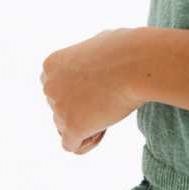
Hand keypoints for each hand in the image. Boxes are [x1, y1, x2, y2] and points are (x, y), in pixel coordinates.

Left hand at [40, 28, 143, 152]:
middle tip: (108, 100)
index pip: (57, 88)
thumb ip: (86, 57)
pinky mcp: (72, 127)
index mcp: (52, 65)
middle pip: (60, 108)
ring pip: (65, 128)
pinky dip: (88, 142)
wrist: (138, 63)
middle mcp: (50, 87)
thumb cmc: (126, 48)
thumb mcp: (98, 42)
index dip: (78, 91)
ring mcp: (59, 108)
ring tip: (110, 113)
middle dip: (82, 108)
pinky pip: (72, 146)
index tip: (100, 87)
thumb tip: (91, 60)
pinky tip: (103, 130)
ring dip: (87, 125)